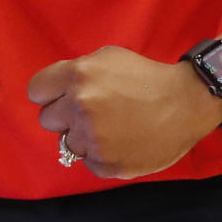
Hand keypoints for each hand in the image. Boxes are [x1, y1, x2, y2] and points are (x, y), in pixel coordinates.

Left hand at [27, 45, 221, 180]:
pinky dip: (99, 154)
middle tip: (90, 112)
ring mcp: (92, 138)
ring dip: (82, 137)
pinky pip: (87, 161)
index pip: (37, 90)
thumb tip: (59, 90)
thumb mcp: (109, 57)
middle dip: (65, 115)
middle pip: (47, 119)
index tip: (62, 96)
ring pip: (67, 142)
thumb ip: (78, 71)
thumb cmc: (145, 77)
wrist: (184, 104)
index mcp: (78, 76)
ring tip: (109, 128)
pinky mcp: (105, 164)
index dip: (50, 93)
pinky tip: (119, 142)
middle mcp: (80, 106)